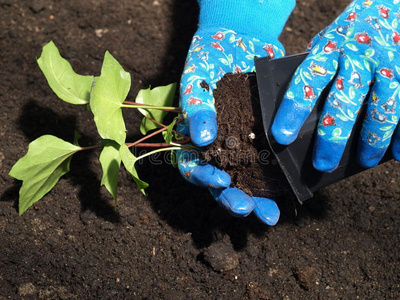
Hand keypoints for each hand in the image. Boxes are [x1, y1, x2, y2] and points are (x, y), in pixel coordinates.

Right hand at [177, 0, 294, 224]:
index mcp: (193, 137)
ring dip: (256, 200)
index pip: (191, 166)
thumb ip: (195, 105)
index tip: (220, 181)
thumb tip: (201, 139)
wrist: (239, 37)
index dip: (202, 178)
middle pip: (219, 183)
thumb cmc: (209, 56)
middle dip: (232, 198)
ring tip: (270, 215)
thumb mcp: (196, 75)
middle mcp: (216, 147)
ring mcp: (240, 145)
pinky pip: (268, 163)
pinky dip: (276, 180)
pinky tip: (288, 190)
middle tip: (247, 208)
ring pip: (245, 180)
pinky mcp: (263, 139)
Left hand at [272, 0, 399, 172]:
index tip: (282, 136)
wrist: (393, 2)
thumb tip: (300, 109)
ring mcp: (390, 64)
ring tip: (364, 161)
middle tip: (323, 164)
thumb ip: (317, 68)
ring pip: (382, 108)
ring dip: (372, 140)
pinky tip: (398, 152)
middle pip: (344, 101)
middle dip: (332, 138)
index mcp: (330, 49)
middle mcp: (360, 56)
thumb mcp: (328, 41)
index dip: (293, 109)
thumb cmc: (352, 31)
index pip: (307, 81)